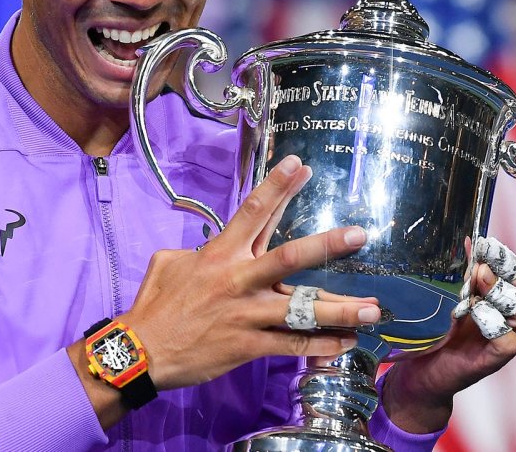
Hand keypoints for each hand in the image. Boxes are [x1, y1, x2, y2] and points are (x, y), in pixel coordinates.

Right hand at [121, 155, 382, 389]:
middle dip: (327, 245)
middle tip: (360, 234)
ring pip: (300, 309)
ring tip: (374, 308)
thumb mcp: (169, 263)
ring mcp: (245, 314)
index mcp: (219, 254)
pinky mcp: (247, 345)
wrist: (141, 351)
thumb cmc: (154, 305)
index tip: (300, 164)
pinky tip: (347, 343)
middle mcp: (237, 280)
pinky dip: (321, 345)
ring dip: (340, 309)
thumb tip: (210, 246)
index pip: (253, 212)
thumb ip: (196, 250)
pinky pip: (291, 345)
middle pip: (289, 258)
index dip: (277, 186)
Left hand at [380, 234, 515, 433]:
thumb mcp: (462, 287)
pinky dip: (488, 322)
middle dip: (511, 270)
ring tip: (471, 294)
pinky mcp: (501, 356)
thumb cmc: (453, 322)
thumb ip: (473, 265)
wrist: (433, 363)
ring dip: (496, 293)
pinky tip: (471, 319)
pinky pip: (509, 337)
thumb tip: (473, 241)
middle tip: (479, 270)